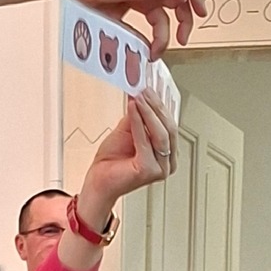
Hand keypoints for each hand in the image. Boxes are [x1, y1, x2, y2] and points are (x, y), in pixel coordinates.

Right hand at [71, 0, 207, 55]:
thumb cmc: (90, 9)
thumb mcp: (117, 32)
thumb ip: (133, 41)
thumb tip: (144, 57)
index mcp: (140, 1)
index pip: (163, 18)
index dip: (165, 38)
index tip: (156, 55)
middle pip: (177, 1)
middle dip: (187, 20)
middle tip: (185, 39)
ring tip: (200, 13)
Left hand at [76, 92, 176, 225]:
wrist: (100, 181)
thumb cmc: (113, 162)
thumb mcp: (128, 131)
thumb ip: (138, 116)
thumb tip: (141, 95)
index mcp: (167, 153)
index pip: (170, 125)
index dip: (161, 105)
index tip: (150, 88)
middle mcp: (168, 162)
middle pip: (168, 128)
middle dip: (156, 107)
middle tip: (144, 91)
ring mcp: (160, 168)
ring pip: (161, 134)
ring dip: (148, 112)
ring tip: (138, 98)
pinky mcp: (149, 171)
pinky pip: (146, 142)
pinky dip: (139, 123)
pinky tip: (133, 109)